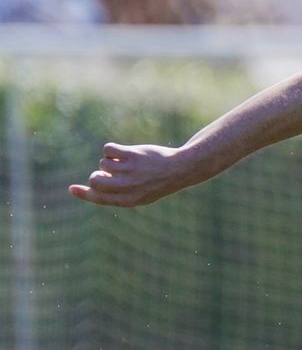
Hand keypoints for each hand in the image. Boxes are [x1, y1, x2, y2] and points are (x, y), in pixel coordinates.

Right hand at [69, 143, 202, 207]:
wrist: (180, 169)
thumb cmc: (157, 182)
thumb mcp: (139, 194)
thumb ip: (116, 193)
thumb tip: (92, 183)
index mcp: (129, 200)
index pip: (100, 198)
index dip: (84, 194)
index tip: (72, 189)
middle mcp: (128, 187)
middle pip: (96, 180)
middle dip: (96, 174)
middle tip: (108, 171)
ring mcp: (130, 170)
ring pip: (103, 163)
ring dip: (111, 161)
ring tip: (127, 162)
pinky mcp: (132, 155)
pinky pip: (108, 149)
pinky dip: (111, 149)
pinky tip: (123, 152)